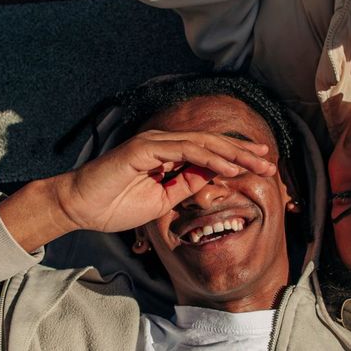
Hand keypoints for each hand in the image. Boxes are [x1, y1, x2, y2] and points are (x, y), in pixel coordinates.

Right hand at [48, 129, 275, 234]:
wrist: (81, 207)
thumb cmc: (115, 205)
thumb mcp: (162, 200)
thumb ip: (186, 185)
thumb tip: (212, 177)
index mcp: (169, 155)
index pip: (210, 152)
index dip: (237, 157)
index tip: (262, 167)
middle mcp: (165, 143)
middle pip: (212, 143)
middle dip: (243, 153)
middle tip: (270, 162)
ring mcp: (155, 142)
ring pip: (203, 143)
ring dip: (233, 153)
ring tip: (257, 164)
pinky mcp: (145, 147)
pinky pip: (185, 150)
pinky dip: (209, 157)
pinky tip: (228, 167)